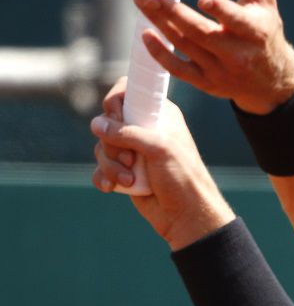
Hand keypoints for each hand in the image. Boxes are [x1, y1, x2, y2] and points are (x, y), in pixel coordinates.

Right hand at [91, 78, 233, 250]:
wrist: (186, 214)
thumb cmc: (182, 177)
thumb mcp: (160, 149)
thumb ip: (128, 133)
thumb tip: (96, 124)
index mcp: (159, 114)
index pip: (127, 91)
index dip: (116, 102)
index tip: (118, 117)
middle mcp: (144, 129)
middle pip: (107, 122)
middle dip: (112, 144)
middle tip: (131, 160)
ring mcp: (132, 151)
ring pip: (102, 147)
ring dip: (111, 165)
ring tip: (129, 180)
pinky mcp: (124, 171)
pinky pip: (100, 168)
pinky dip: (103, 177)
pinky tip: (112, 188)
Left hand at [134, 0, 293, 114]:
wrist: (271, 81)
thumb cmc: (266, 33)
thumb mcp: (265, 3)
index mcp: (255, 32)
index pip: (236, 21)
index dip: (220, 10)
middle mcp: (238, 55)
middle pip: (200, 33)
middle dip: (172, 13)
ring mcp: (221, 71)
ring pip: (185, 46)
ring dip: (160, 24)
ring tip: (142, 1)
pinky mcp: (207, 83)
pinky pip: (179, 70)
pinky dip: (161, 54)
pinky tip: (146, 34)